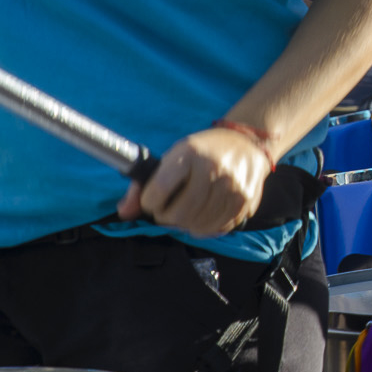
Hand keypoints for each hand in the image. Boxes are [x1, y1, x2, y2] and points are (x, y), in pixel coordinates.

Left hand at [118, 127, 271, 235]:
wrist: (248, 142)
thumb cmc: (202, 152)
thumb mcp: (171, 158)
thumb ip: (142, 186)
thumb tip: (124, 212)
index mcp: (190, 153)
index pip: (158, 190)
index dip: (149, 203)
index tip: (152, 201)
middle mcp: (214, 168)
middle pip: (178, 214)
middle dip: (167, 217)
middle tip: (169, 210)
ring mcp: (233, 186)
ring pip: (197, 225)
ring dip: (186, 225)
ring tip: (187, 213)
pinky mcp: (246, 200)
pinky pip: (217, 228)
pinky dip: (206, 228)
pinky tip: (203, 216)